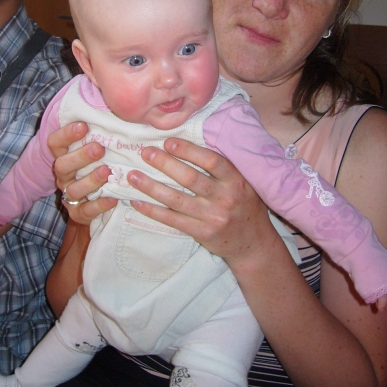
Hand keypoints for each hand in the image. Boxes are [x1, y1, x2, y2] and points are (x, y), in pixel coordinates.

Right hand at [47, 122, 116, 223]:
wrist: (96, 198)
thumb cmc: (100, 162)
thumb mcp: (97, 144)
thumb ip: (100, 128)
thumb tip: (109, 102)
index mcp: (63, 156)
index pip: (55, 143)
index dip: (66, 134)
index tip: (84, 125)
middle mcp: (64, 175)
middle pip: (62, 165)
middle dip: (80, 156)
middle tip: (99, 148)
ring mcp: (70, 195)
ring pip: (74, 189)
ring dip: (91, 180)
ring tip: (108, 172)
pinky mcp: (79, 213)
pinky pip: (86, 211)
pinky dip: (100, 205)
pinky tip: (113, 197)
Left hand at [126, 137, 278, 266]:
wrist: (253, 244)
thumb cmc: (245, 207)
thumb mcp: (243, 184)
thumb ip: (223, 169)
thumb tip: (190, 145)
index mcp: (236, 181)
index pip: (211, 161)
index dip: (189, 151)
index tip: (168, 142)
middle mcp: (225, 198)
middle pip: (190, 178)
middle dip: (165, 164)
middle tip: (145, 153)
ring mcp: (212, 217)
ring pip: (176, 199)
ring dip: (151, 187)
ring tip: (133, 175)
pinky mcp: (201, 232)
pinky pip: (172, 220)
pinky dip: (153, 211)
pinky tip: (137, 202)